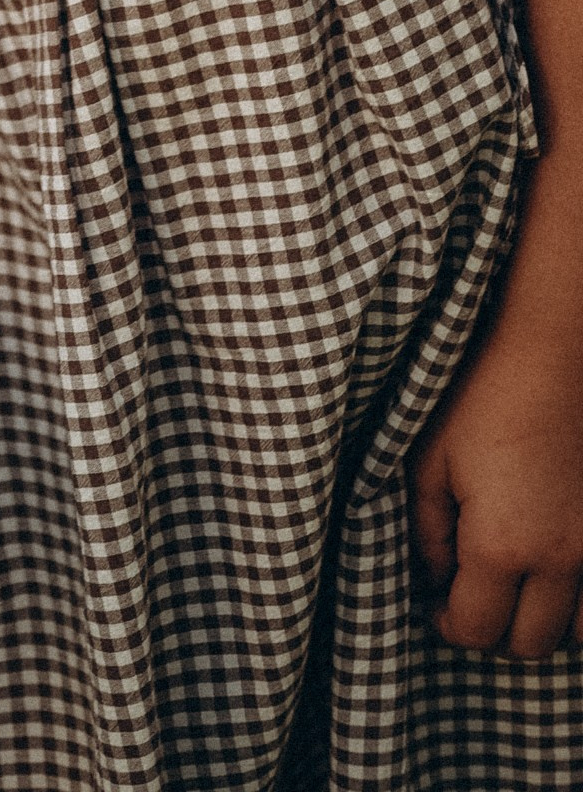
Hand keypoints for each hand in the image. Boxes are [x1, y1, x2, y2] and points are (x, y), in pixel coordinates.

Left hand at [411, 314, 582, 655]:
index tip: (435, 608)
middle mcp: (560, 561)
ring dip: (542, 622)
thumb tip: (436, 576)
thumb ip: (428, 532)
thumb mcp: (430, 460)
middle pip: (529, 645)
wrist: (554, 352)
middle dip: (492, 634)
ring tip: (512, 588)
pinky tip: (551, 570)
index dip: (448, 627)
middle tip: (468, 601)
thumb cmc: (482, 396)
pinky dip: (578, 602)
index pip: (476, 629)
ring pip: (577, 633)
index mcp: (502, 546)